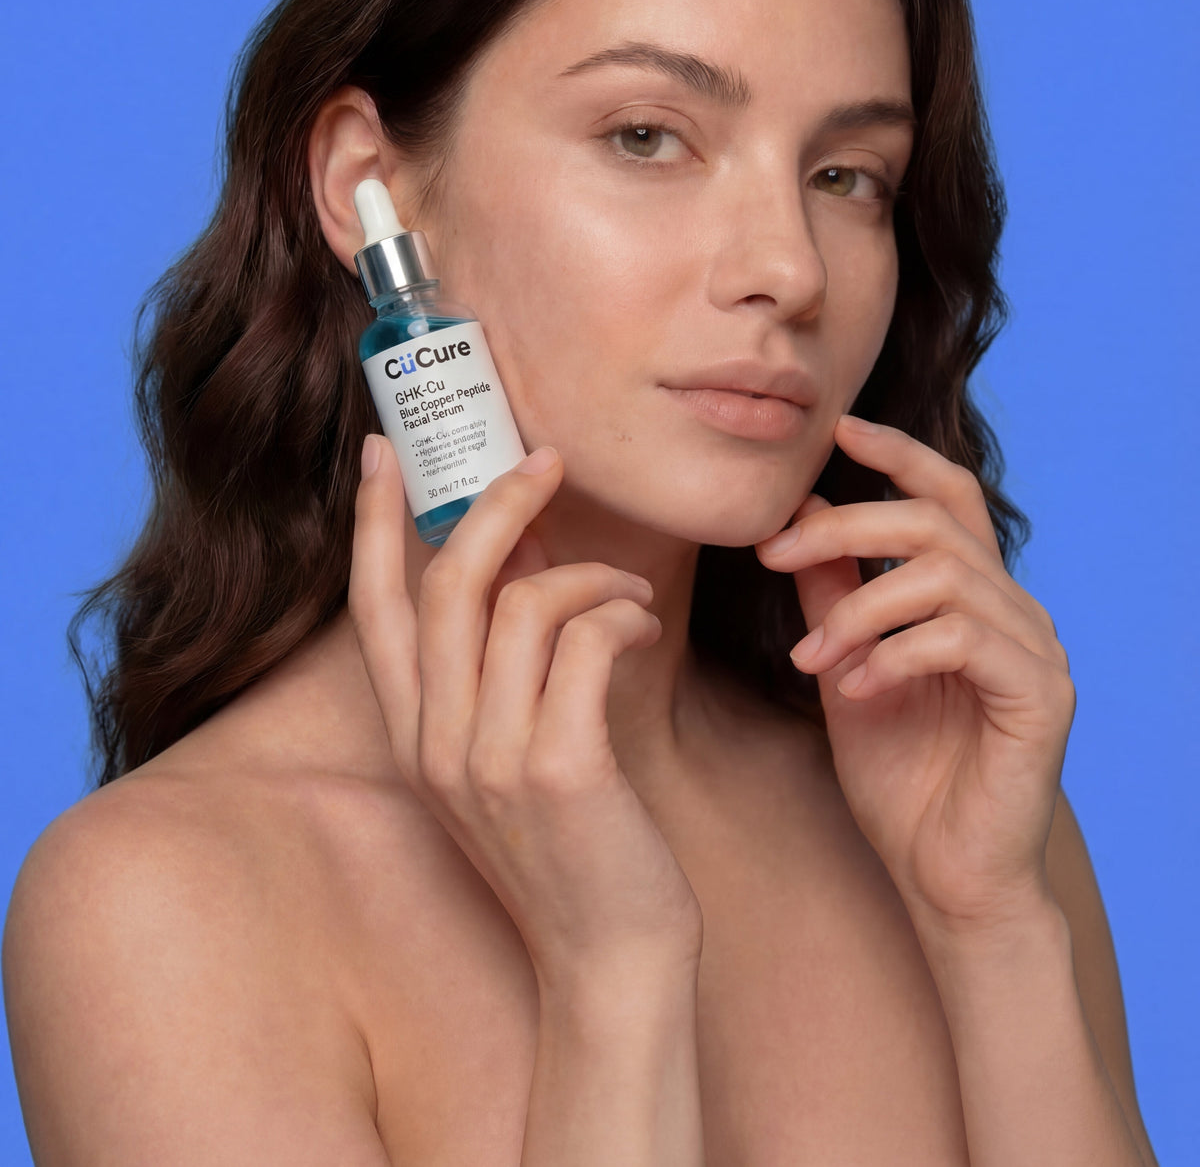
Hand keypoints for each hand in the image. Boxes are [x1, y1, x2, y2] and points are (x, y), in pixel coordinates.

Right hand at [348, 434, 703, 991]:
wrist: (609, 959)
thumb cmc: (571, 845)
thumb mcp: (507, 755)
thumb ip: (498, 667)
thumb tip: (521, 555)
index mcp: (414, 736)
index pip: (372, 607)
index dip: (373, 523)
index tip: (382, 452)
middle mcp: (435, 743)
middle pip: (447, 583)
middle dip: (497, 503)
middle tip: (547, 462)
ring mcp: (490, 759)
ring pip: (526, 602)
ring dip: (592, 573)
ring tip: (630, 593)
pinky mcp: (558, 768)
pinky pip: (585, 640)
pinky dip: (621, 613)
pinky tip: (644, 625)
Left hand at [755, 414, 1075, 934]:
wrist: (945, 877)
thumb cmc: (901, 776)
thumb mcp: (847, 667)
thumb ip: (834, 596)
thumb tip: (800, 519)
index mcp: (973, 595)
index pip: (947, 494)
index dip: (896, 453)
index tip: (836, 430)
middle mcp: (1015, 610)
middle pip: (934, 520)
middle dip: (844, 526)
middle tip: (773, 554)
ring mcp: (1036, 651)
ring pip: (940, 576)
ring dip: (858, 609)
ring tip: (813, 660)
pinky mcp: (1041, 696)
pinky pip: (961, 637)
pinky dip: (894, 654)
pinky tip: (856, 690)